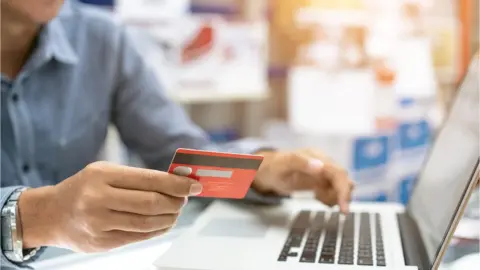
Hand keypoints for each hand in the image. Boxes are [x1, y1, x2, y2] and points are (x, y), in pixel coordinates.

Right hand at [18, 161, 202, 251]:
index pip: (149, 180)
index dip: (176, 184)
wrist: (50, 214)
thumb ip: (138, 177)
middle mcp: (98, 200)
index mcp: (101, 176)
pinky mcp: (101, 243)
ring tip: (176, 210)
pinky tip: (164, 222)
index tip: (194, 186)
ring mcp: (98, 224)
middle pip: (151, 204)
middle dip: (176, 202)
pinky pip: (138, 237)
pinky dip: (157, 230)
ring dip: (170, 217)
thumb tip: (176, 183)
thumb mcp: (106, 172)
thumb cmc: (84, 188)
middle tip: (185, 198)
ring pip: (147, 223)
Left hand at [252, 149, 353, 212]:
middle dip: (342, 196)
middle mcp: (323, 163)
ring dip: (334, 197)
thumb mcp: (282, 165)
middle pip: (342, 180)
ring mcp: (322, 172)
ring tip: (318, 198)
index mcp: (316, 157)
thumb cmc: (272, 166)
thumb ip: (299, 162)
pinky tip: (318, 197)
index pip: (338, 173)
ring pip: (339, 186)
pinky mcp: (320, 180)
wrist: (265, 170)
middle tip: (339, 211)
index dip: (344, 190)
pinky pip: (332, 190)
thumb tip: (320, 166)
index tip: (344, 207)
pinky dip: (330, 197)